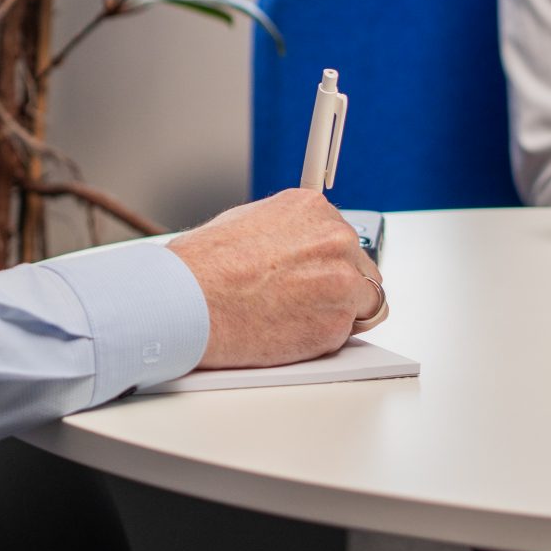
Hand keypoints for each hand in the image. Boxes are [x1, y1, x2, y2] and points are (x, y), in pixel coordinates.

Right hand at [166, 188, 383, 368]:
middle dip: (339, 288)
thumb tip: (293, 247)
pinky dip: (321, 340)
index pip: (343, 238)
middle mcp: (335, 240)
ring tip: (298, 320)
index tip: (316, 275)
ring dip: (339, 314)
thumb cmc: (202, 266)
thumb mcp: (245, 222)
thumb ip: (285, 233)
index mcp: (312, 209)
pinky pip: (344, 337)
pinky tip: (287, 333)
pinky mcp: (336, 326)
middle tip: (305, 303)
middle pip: (361, 270)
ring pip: (364, 305)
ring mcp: (340, 282)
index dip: (329, 262)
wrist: (186, 300)